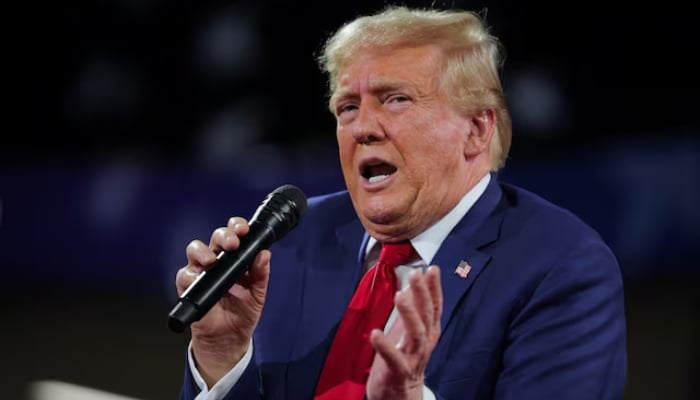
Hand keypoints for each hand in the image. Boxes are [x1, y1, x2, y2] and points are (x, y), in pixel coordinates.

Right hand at [175, 217, 270, 385]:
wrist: (229, 339)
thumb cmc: (243, 313)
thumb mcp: (258, 293)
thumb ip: (261, 274)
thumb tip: (264, 254)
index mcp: (235, 258)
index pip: (234, 234)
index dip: (237, 227)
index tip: (243, 229)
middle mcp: (217, 260)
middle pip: (215, 238)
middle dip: (223, 236)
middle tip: (232, 244)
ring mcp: (202, 272)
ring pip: (195, 250)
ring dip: (203, 251)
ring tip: (212, 260)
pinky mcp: (188, 287)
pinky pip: (185, 275)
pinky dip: (191, 274)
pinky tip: (198, 278)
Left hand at [366, 266, 442, 399]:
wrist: (401, 395)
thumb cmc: (405, 358)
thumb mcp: (411, 330)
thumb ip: (415, 307)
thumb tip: (416, 281)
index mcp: (429, 331)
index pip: (434, 306)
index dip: (434, 288)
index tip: (431, 269)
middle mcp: (425, 343)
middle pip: (427, 316)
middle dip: (423, 294)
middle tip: (415, 275)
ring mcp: (413, 357)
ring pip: (416, 334)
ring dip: (409, 313)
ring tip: (400, 295)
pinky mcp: (399, 371)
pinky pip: (394, 358)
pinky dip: (385, 346)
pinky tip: (375, 333)